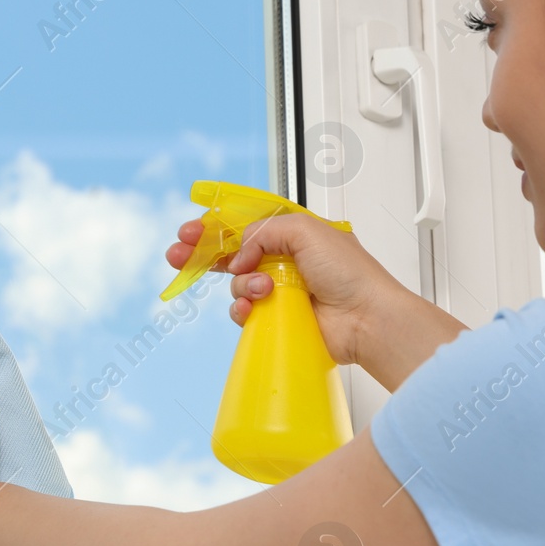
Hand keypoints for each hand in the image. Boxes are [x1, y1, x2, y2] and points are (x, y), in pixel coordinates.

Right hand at [167, 212, 396, 365]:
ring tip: (260, 289)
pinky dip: (243, 308)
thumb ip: (266, 230)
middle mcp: (286, 261)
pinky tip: (253, 307)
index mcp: (295, 235)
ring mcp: (281, 291)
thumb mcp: (306, 231)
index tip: (190, 232)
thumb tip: (241, 253)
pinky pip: (244, 311)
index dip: (216, 228)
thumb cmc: (350, 274)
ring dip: (240, 284)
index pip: (247, 226)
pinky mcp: (278, 318)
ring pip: (237, 284)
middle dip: (204, 254)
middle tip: (179, 256)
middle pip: (233, 254)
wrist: (365, 319)